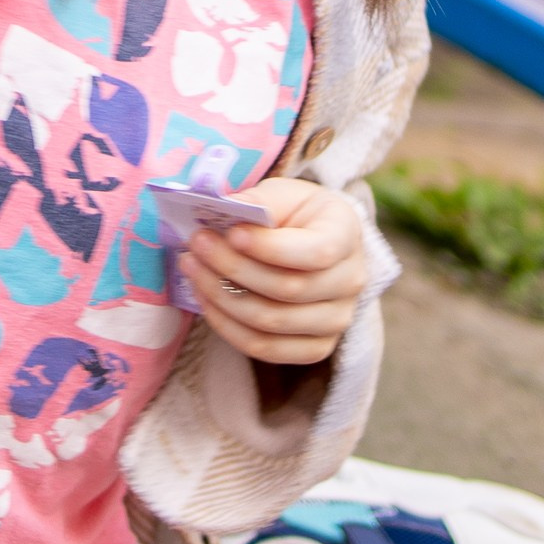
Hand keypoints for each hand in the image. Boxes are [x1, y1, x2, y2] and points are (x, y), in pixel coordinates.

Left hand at [185, 179, 369, 369]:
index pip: (316, 253)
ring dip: (222, 296)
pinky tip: (206, 298)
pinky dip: (228, 326)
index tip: (231, 233)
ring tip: (193, 268)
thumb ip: (257, 201)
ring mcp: (336, 321)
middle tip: (197, 245)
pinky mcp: (315, 348)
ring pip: (272, 322)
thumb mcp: (281, 194)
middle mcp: (350, 282)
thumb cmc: (295, 214)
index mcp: (347, 235)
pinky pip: (266, 349)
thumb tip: (225, 208)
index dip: (270, 248)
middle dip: (233, 268)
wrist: (312, 242)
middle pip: (288, 289)